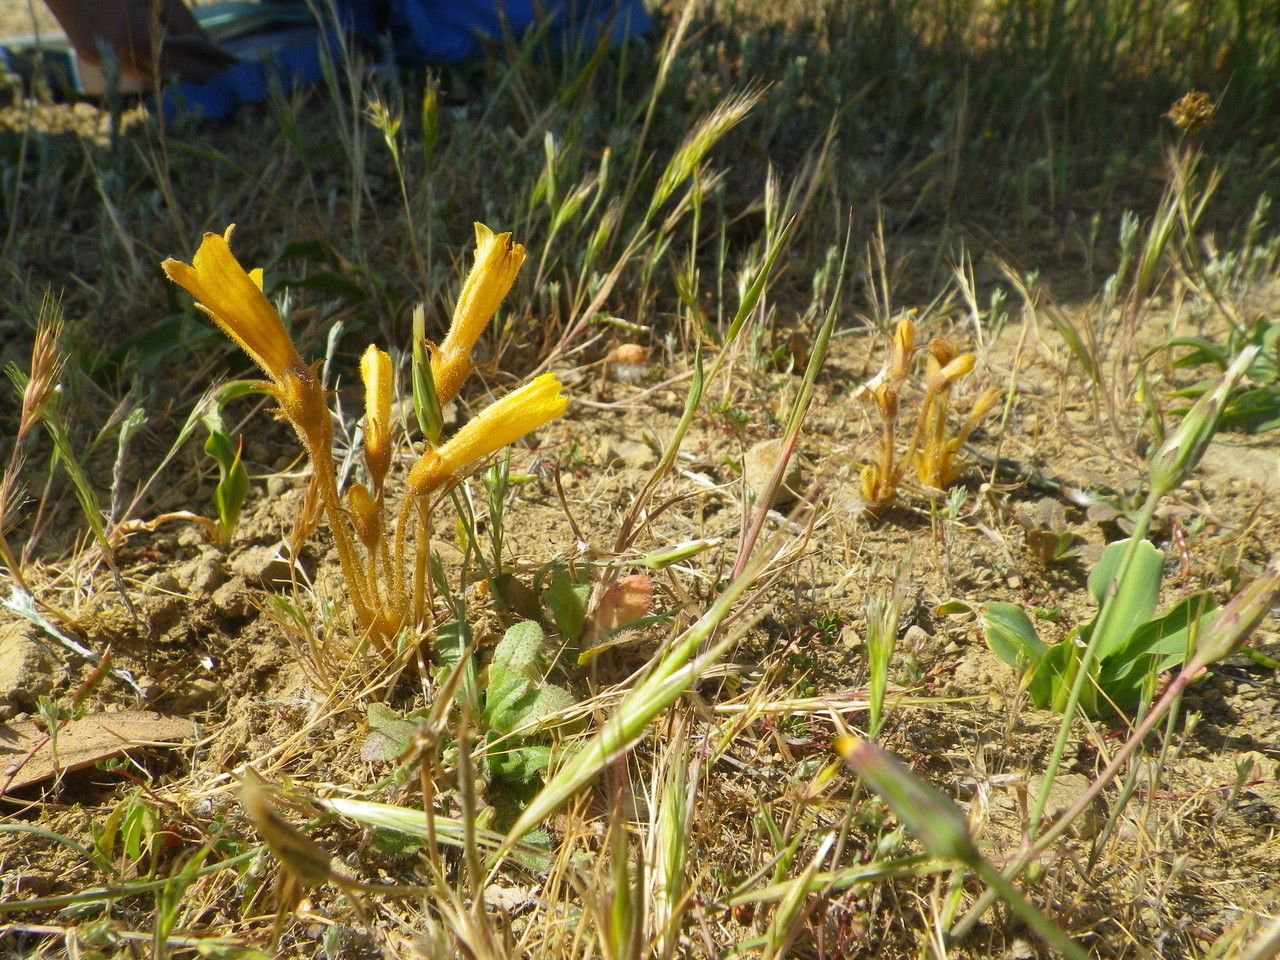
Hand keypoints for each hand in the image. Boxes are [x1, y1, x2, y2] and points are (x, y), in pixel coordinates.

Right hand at [44, 0, 236, 83]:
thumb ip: (184, 23)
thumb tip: (210, 50)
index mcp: (132, 33)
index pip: (183, 66)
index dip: (209, 72)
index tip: (233, 76)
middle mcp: (114, 52)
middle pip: (167, 76)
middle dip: (195, 75)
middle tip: (221, 74)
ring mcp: (99, 56)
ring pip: (147, 76)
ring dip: (173, 73)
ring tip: (200, 70)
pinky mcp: (89, 54)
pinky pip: (128, 68)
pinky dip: (149, 65)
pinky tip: (165, 60)